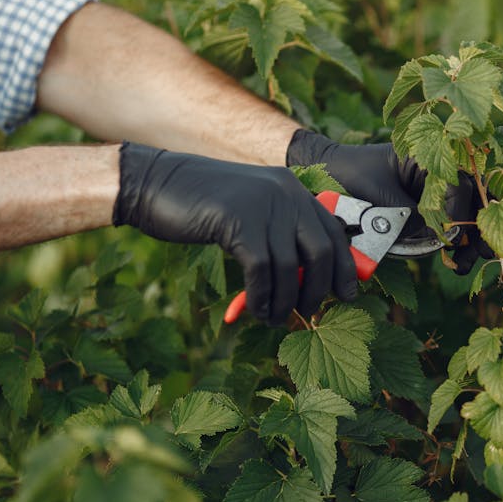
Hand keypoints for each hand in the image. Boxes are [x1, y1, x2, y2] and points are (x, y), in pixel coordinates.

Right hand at [113, 142, 356, 323]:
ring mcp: (262, 205)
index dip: (344, 267)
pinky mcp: (238, 220)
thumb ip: (279, 234)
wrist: (155, 183)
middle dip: (318, 289)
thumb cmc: (202, 205)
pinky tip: (257, 310)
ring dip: (285, 301)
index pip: (333, 232)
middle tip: (309, 311)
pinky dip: (262, 297)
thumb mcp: (250, 212)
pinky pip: (261, 270)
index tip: (347, 295)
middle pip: (320, 251)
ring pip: (290, 267)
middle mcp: (285, 193)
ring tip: (275, 318)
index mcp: (292, 189)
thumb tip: (306, 278)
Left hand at [286, 129, 493, 274]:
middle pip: (475, 198)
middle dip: (481, 227)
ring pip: (468, 212)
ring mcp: (436, 189)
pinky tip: (456, 261)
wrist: (327, 173)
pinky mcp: (428, 207)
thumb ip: (414, 216)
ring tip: (464, 265)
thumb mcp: (382, 196)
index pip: (460, 185)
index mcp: (430, 155)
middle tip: (482, 253)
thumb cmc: (351, 175)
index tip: (453, 238)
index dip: (460, 214)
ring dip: (472, 240)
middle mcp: (440, 169)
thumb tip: (442, 238)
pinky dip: (457, 242)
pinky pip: (451, 222)